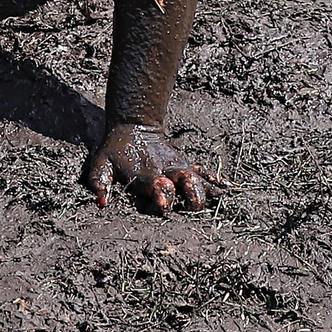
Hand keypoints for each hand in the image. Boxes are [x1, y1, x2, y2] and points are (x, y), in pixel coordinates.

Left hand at [82, 123, 216, 213]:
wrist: (134, 125)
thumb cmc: (116, 150)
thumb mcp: (101, 163)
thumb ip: (100, 182)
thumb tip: (102, 202)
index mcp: (148, 175)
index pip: (159, 187)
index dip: (163, 195)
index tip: (165, 204)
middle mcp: (168, 172)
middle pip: (187, 184)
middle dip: (192, 197)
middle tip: (192, 207)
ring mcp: (180, 168)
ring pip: (200, 180)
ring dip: (208, 193)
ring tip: (219, 203)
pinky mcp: (187, 166)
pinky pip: (206, 173)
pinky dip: (218, 181)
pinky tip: (231, 190)